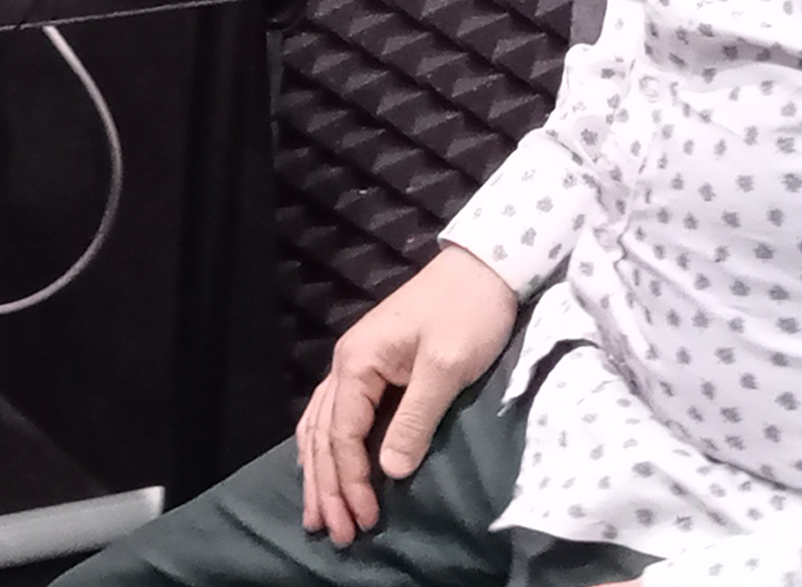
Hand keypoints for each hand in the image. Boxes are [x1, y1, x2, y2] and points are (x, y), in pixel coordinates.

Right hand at [294, 244, 517, 545]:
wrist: (483, 268)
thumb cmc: (467, 313)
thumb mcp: (446, 367)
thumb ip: (415, 420)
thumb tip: (389, 471)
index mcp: (358, 362)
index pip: (343, 434)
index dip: (351, 482)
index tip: (366, 520)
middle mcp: (346, 363)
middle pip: (322, 435)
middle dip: (326, 487)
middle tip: (335, 533)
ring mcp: (356, 362)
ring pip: (320, 425)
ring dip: (319, 472)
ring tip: (318, 513)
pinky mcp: (372, 364)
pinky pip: (333, 413)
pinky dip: (325, 446)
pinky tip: (324, 466)